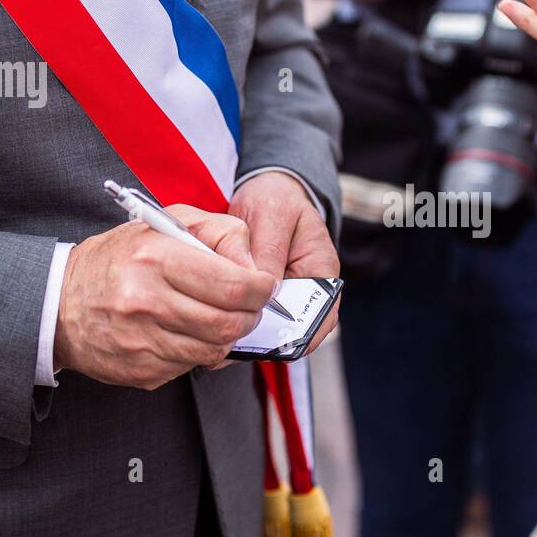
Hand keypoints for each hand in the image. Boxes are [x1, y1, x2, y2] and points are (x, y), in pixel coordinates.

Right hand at [54, 205, 276, 388]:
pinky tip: (183, 332)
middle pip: (230, 324)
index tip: (263, 285)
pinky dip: (197, 351)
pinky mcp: (141, 370)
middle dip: (249, 315)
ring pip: (215, 350)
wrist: (58, 302)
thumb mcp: (167, 223)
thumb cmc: (121, 258)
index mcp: (156, 257)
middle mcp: (146, 301)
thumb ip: (220, 233)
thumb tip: (254, 267)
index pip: (235, 286)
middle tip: (246, 306)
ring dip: (225, 336)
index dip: (261, 288)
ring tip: (214, 316)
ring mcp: (142, 341)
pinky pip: (191, 366)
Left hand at [227, 171, 340, 353]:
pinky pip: (253, 320)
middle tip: (234, 343)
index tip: (266, 341)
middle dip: (266, 340)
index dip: (296, 335)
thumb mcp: (272, 214)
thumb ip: (269, 250)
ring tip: (220, 339)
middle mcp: (309, 291)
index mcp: (322, 271)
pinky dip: (236, 322)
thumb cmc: (275, 199)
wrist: (266, 192)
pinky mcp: (264, 297)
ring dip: (248, 335)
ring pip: (271, 330)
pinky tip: (214, 322)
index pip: (321, 318)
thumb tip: (262, 288)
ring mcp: (287, 296)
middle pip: (295, 330)